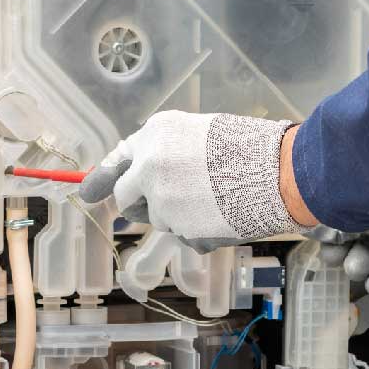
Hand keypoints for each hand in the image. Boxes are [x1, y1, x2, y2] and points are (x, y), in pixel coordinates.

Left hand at [79, 111, 303, 250]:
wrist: (281, 173)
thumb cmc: (249, 147)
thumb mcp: (200, 132)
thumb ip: (164, 152)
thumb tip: (135, 181)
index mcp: (154, 135)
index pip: (117, 161)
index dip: (103, 179)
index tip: (87, 192)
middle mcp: (149, 167)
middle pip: (127, 198)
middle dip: (143, 203)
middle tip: (171, 200)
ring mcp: (163, 202)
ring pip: (158, 220)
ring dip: (177, 216)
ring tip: (215, 199)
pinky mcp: (181, 230)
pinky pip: (183, 237)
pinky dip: (199, 231)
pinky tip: (224, 213)